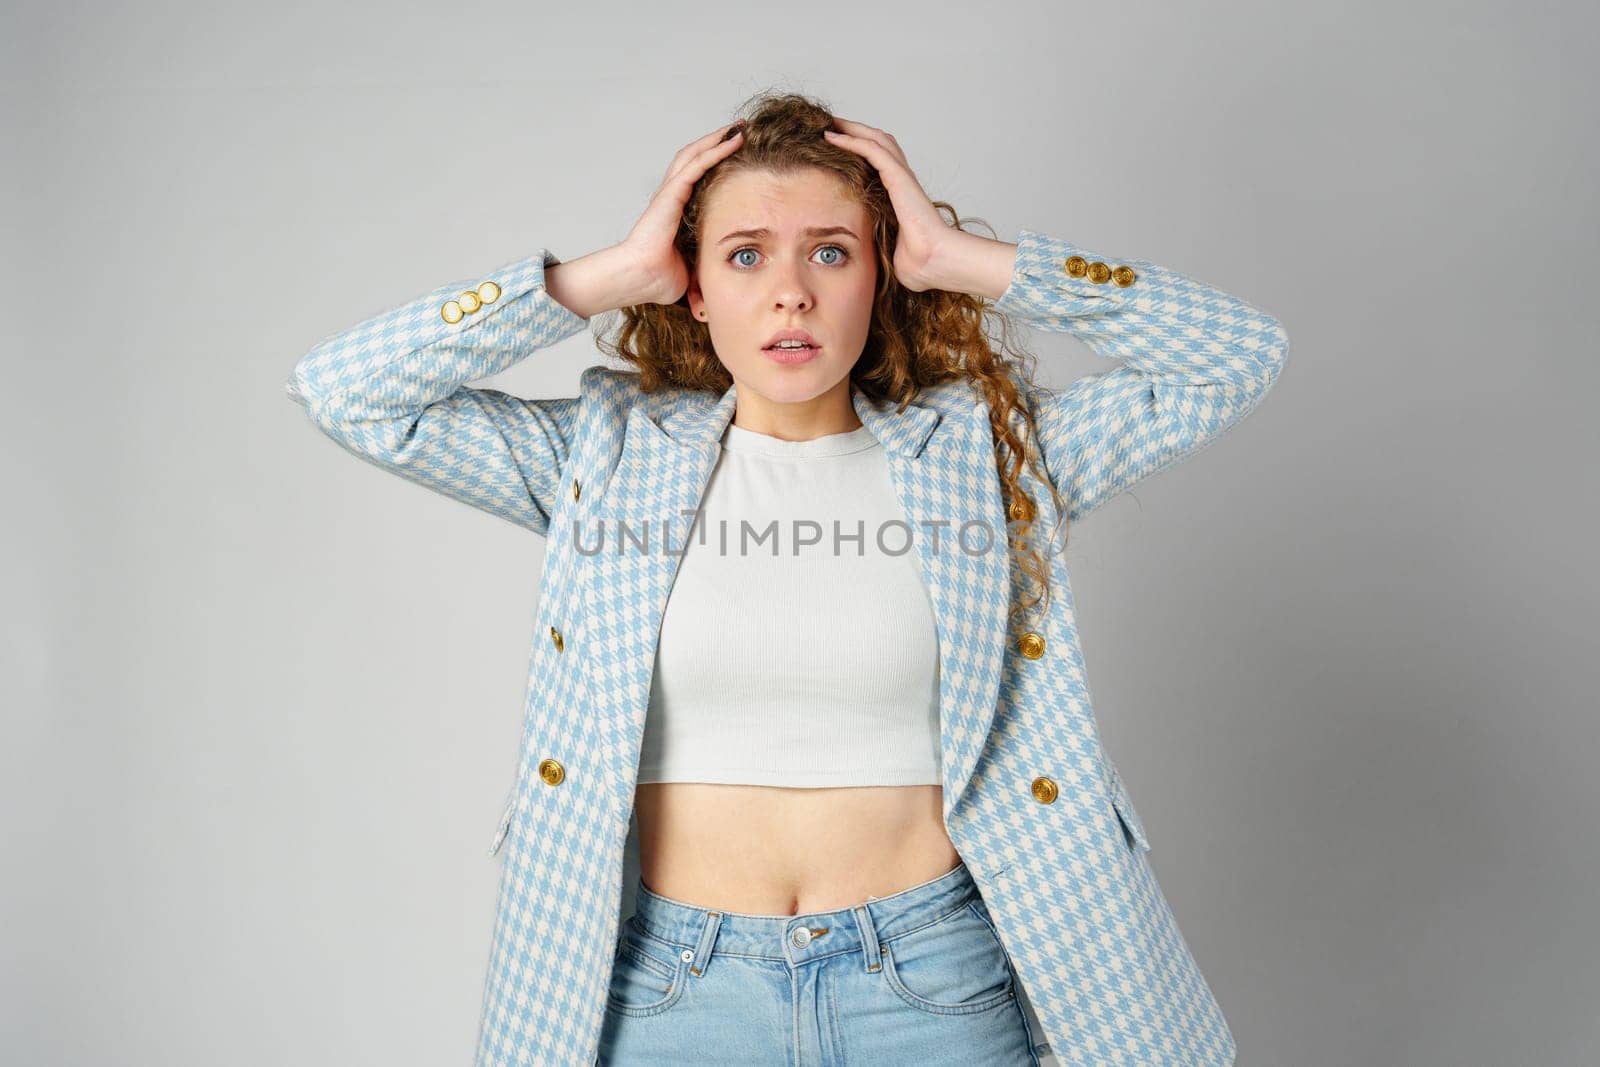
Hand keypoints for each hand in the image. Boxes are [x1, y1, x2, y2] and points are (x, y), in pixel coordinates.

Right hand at [617, 121, 746, 305]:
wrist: (642, 279)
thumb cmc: (659, 278)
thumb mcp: (692, 268)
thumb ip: (704, 262)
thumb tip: (721, 276)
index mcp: (674, 210)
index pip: (695, 177)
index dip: (713, 161)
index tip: (735, 153)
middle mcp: (670, 196)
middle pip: (694, 157)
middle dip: (716, 141)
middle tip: (739, 129)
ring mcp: (669, 192)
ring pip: (695, 154)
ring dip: (718, 139)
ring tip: (739, 128)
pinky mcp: (671, 193)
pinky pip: (697, 164)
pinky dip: (716, 150)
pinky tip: (733, 140)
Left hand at [821, 118, 962, 292]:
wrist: (933, 263)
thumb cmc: (918, 264)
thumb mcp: (889, 252)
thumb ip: (877, 246)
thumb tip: (863, 257)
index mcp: (901, 197)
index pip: (880, 164)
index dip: (860, 152)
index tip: (836, 149)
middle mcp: (902, 182)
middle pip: (878, 144)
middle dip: (855, 132)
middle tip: (831, 125)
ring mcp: (902, 177)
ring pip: (875, 140)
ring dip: (851, 129)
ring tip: (830, 123)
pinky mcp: (899, 177)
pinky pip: (872, 150)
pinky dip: (851, 139)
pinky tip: (832, 136)